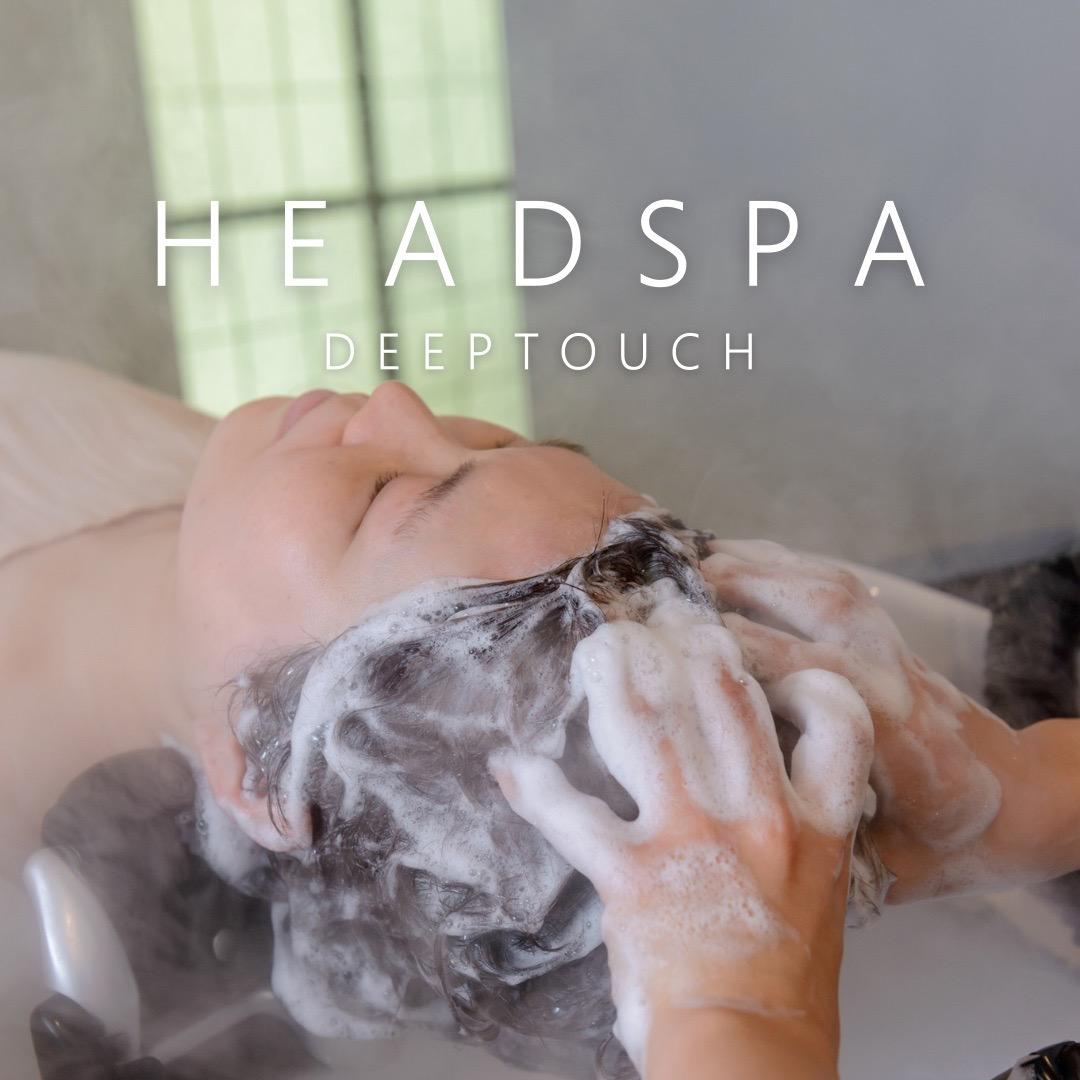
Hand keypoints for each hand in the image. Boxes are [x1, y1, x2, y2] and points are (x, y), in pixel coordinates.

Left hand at [491, 598, 872, 1077]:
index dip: (808, 684)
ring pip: (651, 727)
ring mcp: (693, 837)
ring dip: (618, 678)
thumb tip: (765, 782)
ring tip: (601, 647)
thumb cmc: (785, 985)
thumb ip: (798, 830)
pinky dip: (536, 788)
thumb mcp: (818, 894)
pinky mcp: (633, 872)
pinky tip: (511, 765)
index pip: (836, 726)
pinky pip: (573, 815)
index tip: (774, 671)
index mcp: (812, 825)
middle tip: (664, 622)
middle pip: (727, 700)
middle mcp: (758, 816)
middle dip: (692, 648)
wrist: (748, 1049)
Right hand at [701, 539, 1032, 899]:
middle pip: (822, 613)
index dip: (751, 659)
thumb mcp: (886, 869)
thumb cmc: (940, 842)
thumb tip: (730, 824)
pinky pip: (828, 580)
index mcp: (899, 741)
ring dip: (756, 568)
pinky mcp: (886, 630)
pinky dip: (777, 562)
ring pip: (824, 586)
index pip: (818, 682)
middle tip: (671, 593)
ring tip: (691, 564)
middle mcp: (897, 679)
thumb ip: (818, 845)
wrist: (1013, 799)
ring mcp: (895, 646)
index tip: (683, 652)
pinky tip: (731, 557)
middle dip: (743, 594)